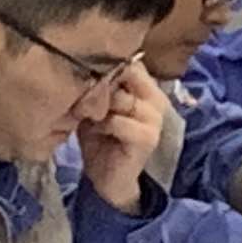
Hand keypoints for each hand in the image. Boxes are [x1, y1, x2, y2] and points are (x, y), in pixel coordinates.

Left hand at [74, 59, 168, 209]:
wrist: (107, 179)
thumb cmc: (100, 138)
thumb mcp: (95, 105)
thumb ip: (99, 85)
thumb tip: (85, 63)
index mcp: (147, 88)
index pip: (131, 63)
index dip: (107, 67)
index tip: (88, 78)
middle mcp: (156, 99)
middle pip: (127, 75)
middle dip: (101, 87)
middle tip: (85, 101)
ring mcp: (155, 119)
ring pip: (120, 98)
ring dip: (98, 108)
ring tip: (88, 118)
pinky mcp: (148, 138)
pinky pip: (117, 121)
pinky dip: (101, 125)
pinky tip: (95, 132)